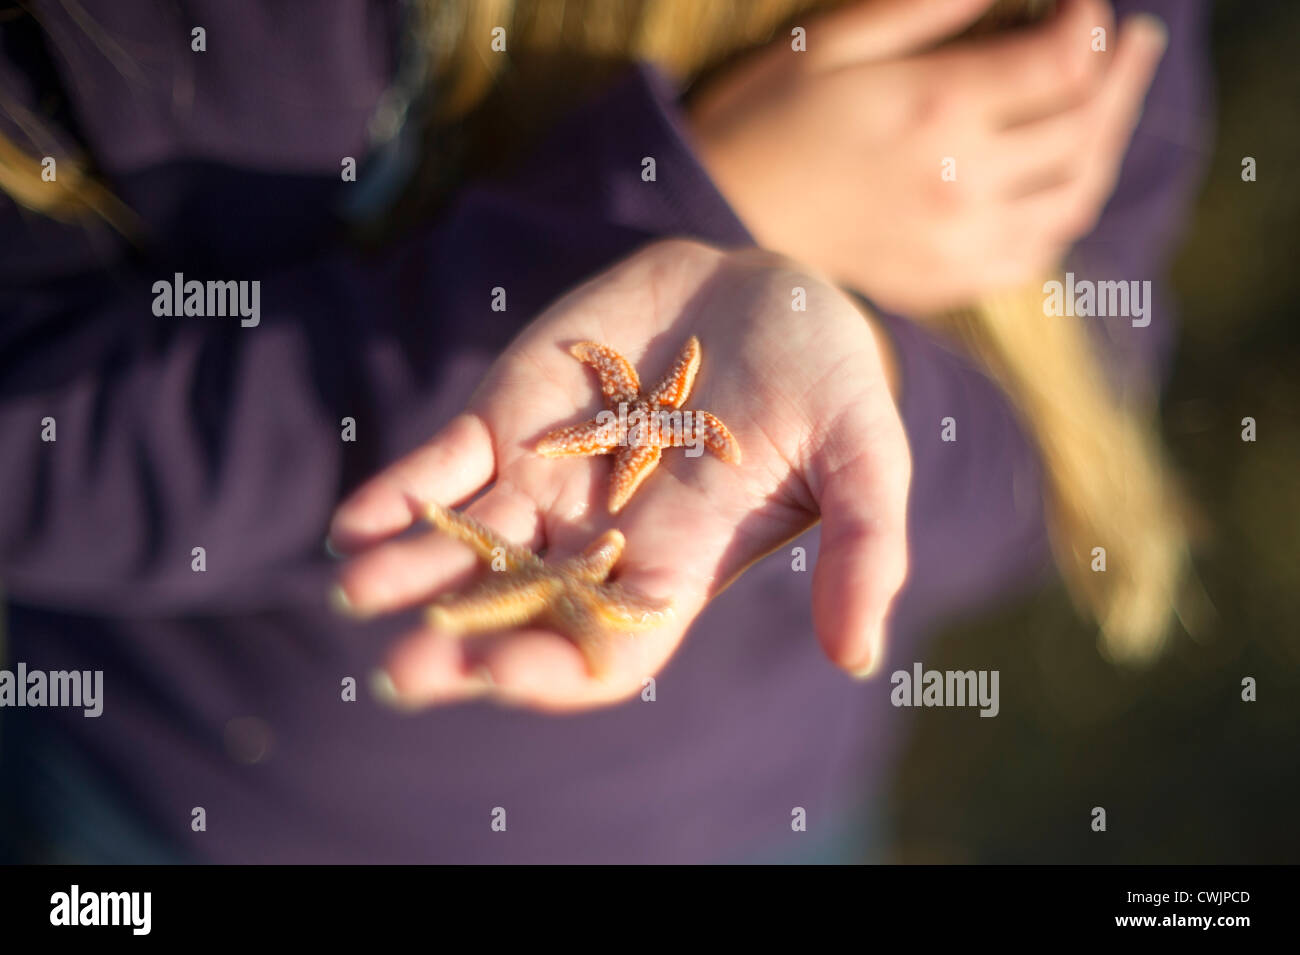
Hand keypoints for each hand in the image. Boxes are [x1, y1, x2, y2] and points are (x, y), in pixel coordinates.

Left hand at [327, 240, 909, 710]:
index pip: (609, 644)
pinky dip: (400, 494)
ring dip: (410, 572)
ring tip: (355, 591)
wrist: (764, 288)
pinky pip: (444, 466)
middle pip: (520, 607)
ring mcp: (548, 476)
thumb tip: (857, 658)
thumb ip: (864, 545)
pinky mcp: (511, 415)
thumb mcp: (866, 453)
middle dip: (459, 641)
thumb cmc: (826, 379)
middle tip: (403, 672)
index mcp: (678, 562)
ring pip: (466, 544)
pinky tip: (353, 524)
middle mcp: (601, 535)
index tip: (503, 672)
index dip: (557, 665)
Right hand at [687, 0, 1167, 313]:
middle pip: (1085, 127)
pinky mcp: (944, 282)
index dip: (1087, 21)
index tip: (1081, 1)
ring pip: (1075, 196)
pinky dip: (1065, 214)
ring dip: (1107, 145)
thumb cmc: (763, 119)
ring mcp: (959, 242)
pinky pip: (1036, 254)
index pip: (1062, 61)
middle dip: (1120, 74)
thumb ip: (928, 5)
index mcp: (936, 108)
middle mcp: (962, 181)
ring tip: (1110, 105)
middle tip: (1133, 41)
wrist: (716, 220)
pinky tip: (1064, 183)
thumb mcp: (831, 39)